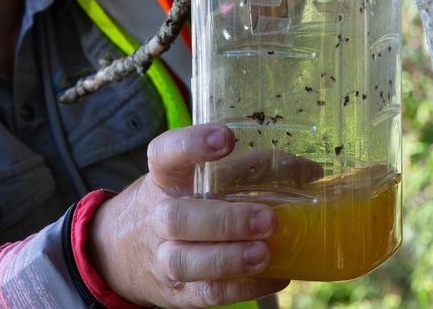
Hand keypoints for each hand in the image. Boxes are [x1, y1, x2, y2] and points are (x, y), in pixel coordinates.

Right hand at [91, 124, 288, 307]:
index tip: (226, 138)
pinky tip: (273, 275)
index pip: (165, 154)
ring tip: (265, 254)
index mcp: (164, 178)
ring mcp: (162, 257)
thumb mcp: (198, 179)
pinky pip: (206, 293)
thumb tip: (310, 171)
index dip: (192, 144)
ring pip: (186, 261)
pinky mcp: (177, 291)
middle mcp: (157, 216)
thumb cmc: (180, 203)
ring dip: (228, 259)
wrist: (122, 251)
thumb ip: (247, 170)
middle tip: (267, 218)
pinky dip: (241, 287)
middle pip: (178, 218)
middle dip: (224, 220)